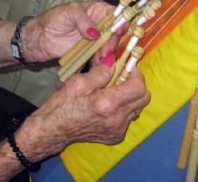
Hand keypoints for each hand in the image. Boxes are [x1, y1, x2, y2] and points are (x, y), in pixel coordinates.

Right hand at [13, 55, 150, 158]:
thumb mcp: (79, 81)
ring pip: (137, 108)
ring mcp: (117, 130)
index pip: (139, 87)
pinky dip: (123, 109)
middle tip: (121, 77)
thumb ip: (101, 71)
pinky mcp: (115, 137)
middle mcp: (117, 119)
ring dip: (130, 97)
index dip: (136, 73)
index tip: (126, 67)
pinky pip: (128, 119)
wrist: (53, 129)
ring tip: (113, 91)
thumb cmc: (63, 103)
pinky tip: (107, 106)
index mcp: (108, 104)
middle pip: (144, 98)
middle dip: (136, 84)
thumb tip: (115, 61)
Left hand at [22, 0, 113, 62]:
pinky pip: (101, 55)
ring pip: (110, 45)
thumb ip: (83, 20)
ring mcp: (96, 38)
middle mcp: (100, 23)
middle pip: (116, 32)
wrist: (40, 38)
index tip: (119, 32)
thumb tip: (96, 33)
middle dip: (113, 42)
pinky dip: (102, 60)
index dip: (121, 22)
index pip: (116, 14)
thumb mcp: (69, 12)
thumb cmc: (53, 18)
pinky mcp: (90, 51)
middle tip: (106, 52)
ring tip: (100, 60)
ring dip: (108, 53)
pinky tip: (98, 64)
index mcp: (98, 9)